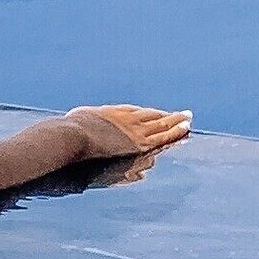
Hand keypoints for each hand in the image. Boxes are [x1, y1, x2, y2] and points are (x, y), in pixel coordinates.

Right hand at [65, 103, 192, 179]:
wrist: (73, 136)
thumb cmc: (71, 131)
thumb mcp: (82, 122)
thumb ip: (92, 126)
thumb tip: (92, 129)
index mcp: (114, 114)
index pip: (139, 114)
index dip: (152, 115)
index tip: (162, 116)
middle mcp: (128, 120)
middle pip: (155, 118)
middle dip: (170, 118)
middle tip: (186, 114)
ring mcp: (134, 132)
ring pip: (162, 127)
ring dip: (177, 125)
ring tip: (188, 123)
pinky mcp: (138, 145)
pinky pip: (160, 139)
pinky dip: (172, 136)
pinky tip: (183, 134)